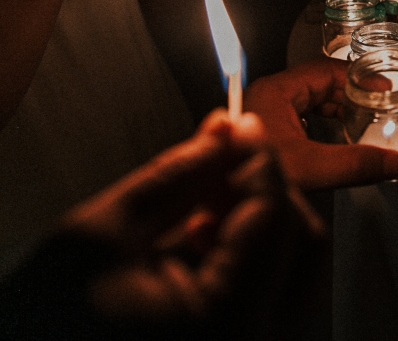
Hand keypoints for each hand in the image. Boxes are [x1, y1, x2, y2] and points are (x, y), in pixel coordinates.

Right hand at [2, 110, 324, 339]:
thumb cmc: (45, 318)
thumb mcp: (102, 232)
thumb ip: (175, 174)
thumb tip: (226, 129)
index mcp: (225, 322)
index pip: (273, 217)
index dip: (260, 159)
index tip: (242, 124)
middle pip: (303, 244)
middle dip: (269, 190)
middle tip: (227, 156)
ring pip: (295, 267)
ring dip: (262, 220)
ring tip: (205, 197)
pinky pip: (274, 292)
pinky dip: (252, 253)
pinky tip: (203, 234)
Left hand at [244, 59, 397, 188]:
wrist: (216, 203)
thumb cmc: (246, 179)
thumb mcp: (310, 169)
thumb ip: (354, 164)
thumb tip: (394, 161)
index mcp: (274, 92)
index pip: (324, 70)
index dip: (358, 77)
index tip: (383, 87)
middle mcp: (268, 97)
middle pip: (319, 84)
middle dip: (352, 94)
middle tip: (379, 105)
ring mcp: (265, 114)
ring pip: (311, 101)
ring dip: (339, 109)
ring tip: (366, 120)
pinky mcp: (266, 132)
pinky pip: (303, 117)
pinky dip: (325, 123)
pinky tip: (339, 137)